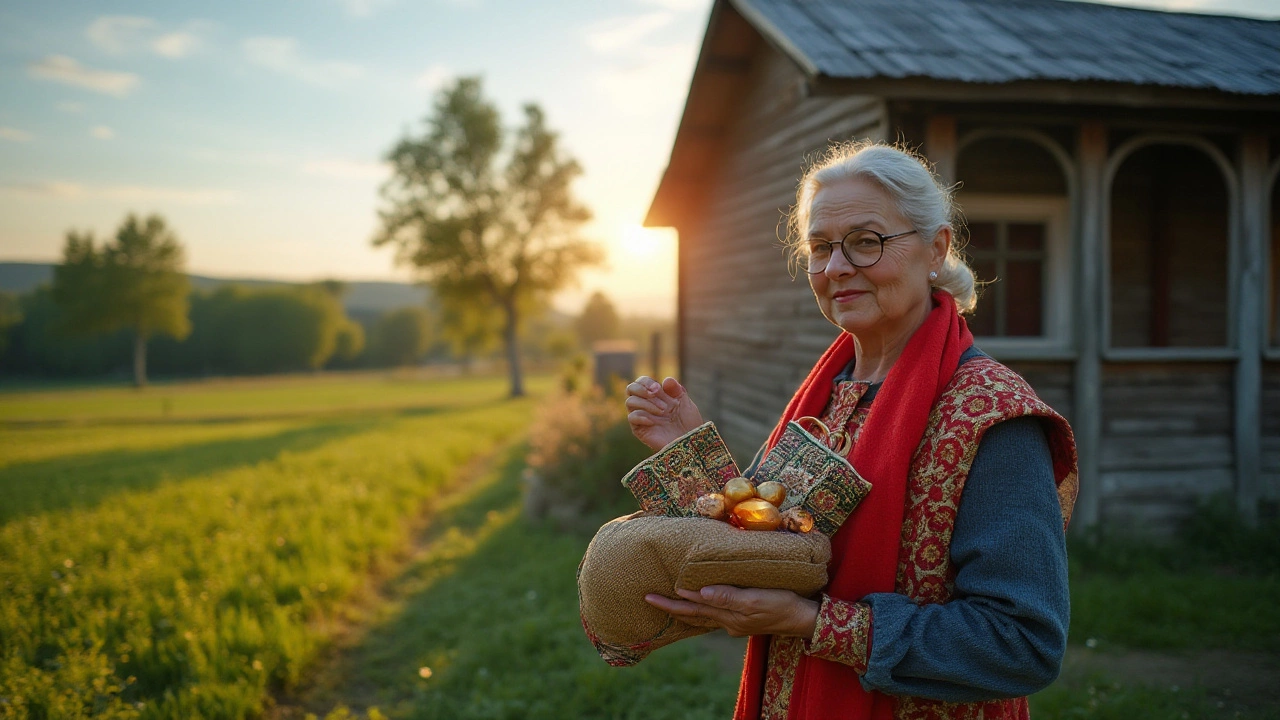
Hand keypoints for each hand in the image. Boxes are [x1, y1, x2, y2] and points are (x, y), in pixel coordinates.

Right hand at [625, 376, 704, 451]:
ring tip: (663, 411)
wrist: (690, 441)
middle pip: (630, 388)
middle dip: (642, 389)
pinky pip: (632, 417)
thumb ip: (676, 390)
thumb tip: (666, 379)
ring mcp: (642, 417)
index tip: (658, 388)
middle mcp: (646, 405)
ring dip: (647, 403)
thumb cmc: (689, 423)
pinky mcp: (639, 429)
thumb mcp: (685, 403)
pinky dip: (642, 416)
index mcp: (656, 396)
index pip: (641, 382)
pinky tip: (654, 421)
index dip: (647, 382)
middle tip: (656, 394)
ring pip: (630, 401)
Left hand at [643, 585, 819, 638]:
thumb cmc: (781, 604)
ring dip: (686, 608)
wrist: (804, 618)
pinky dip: (704, 607)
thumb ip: (728, 596)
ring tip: (668, 600)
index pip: (694, 609)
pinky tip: (701, 601)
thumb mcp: (755, 599)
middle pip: (693, 614)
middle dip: (671, 607)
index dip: (673, 602)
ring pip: (704, 614)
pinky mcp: (744, 616)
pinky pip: (717, 611)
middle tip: (648, 598)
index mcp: (728, 616)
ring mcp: (735, 621)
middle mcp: (728, 621)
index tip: (652, 595)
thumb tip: (699, 593)